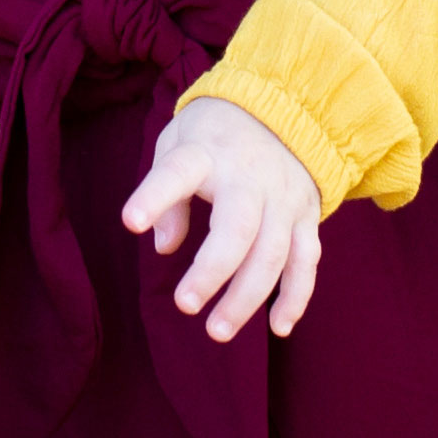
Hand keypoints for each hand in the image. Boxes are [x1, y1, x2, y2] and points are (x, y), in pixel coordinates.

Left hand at [120, 99, 327, 342]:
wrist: (285, 106)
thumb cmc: (214, 135)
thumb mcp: (178, 143)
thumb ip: (167, 194)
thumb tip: (164, 248)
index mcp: (207, 153)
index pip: (178, 172)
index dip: (155, 197)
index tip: (131, 220)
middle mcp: (250, 177)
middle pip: (238, 228)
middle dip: (212, 271)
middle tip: (185, 304)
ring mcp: (283, 199)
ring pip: (273, 253)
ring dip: (248, 297)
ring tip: (217, 331)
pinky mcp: (307, 216)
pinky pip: (307, 261)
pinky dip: (296, 296)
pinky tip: (279, 327)